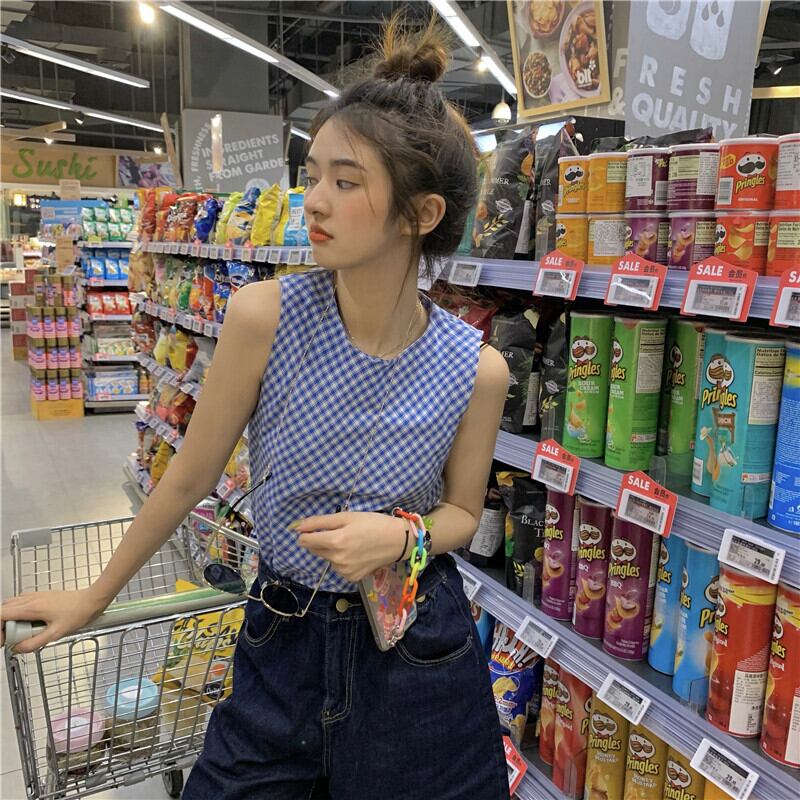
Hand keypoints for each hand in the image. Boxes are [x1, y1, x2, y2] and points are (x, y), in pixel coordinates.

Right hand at [1, 588, 106, 653]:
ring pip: (12, 606)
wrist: (91, 600)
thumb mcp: (55, 634)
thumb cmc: (78, 613)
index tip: (3, 640)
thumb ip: (33, 643)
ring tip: (24, 632)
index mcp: (31, 607)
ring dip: (12, 620)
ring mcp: (36, 596)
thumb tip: (18, 648)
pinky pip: (22, 604)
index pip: (1, 614)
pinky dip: (20, 614)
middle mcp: (31, 599)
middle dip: (4, 626)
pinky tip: (32, 624)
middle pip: (4, 610)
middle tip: (13, 638)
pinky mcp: (41, 596)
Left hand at [292, 512, 406, 582]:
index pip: (304, 541)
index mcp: (334, 542)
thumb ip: (319, 522)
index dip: (308, 532)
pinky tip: (357, 553)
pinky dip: (342, 560)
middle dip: (322, 540)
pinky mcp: (352, 578)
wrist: (397, 540)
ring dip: (333, 551)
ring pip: (327, 559)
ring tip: (352, 542)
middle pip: (314, 550)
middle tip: (341, 532)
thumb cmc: (372, 523)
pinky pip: (338, 567)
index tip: (318, 527)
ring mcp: (344, 571)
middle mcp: (337, 560)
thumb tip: (296, 526)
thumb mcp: (346, 516)